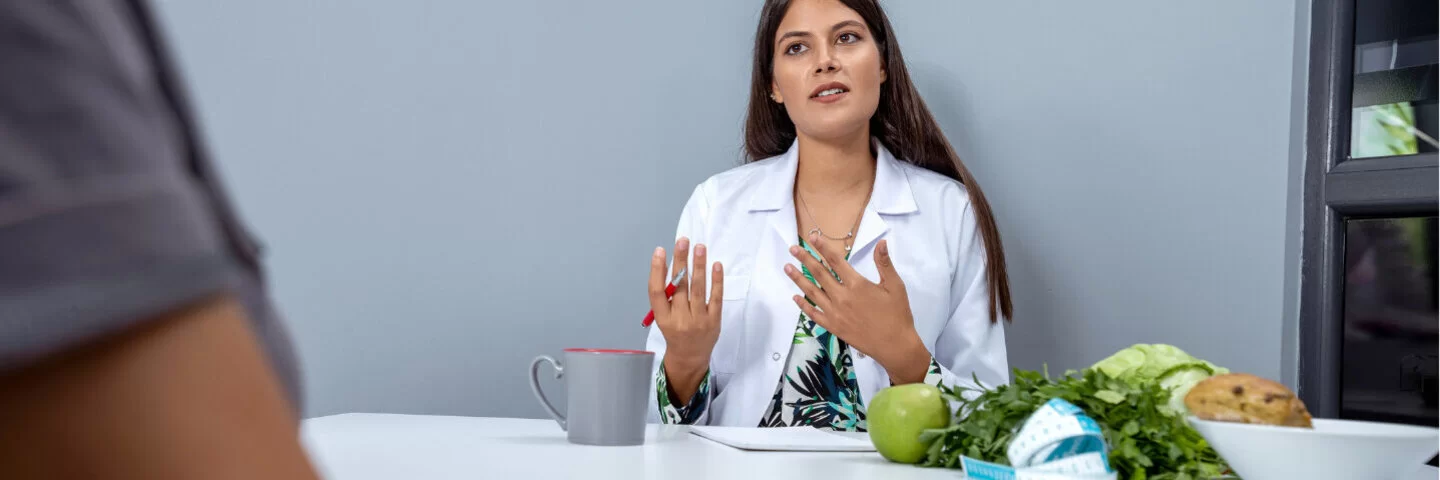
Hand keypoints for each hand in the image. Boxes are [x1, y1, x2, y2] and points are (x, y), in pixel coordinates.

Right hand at [649, 237, 722, 368]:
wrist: (690, 357)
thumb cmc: (675, 331)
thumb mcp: (664, 318)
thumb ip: (667, 296)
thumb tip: (675, 263)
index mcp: (662, 318)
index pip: (656, 292)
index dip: (657, 270)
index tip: (660, 251)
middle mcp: (679, 319)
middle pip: (679, 286)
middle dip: (680, 261)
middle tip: (683, 241)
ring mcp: (698, 321)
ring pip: (698, 289)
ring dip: (698, 266)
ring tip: (699, 247)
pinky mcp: (714, 321)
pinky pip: (716, 298)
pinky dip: (716, 281)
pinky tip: (716, 265)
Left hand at [784, 234, 929, 383]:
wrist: (894, 346)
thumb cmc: (897, 314)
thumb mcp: (895, 286)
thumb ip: (884, 263)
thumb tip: (882, 242)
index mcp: (856, 284)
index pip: (836, 261)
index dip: (823, 248)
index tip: (812, 237)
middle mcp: (842, 297)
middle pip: (819, 274)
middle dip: (805, 259)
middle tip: (793, 249)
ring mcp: (835, 313)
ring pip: (812, 292)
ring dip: (798, 279)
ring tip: (787, 268)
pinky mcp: (833, 326)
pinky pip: (813, 314)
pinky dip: (803, 305)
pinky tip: (795, 297)